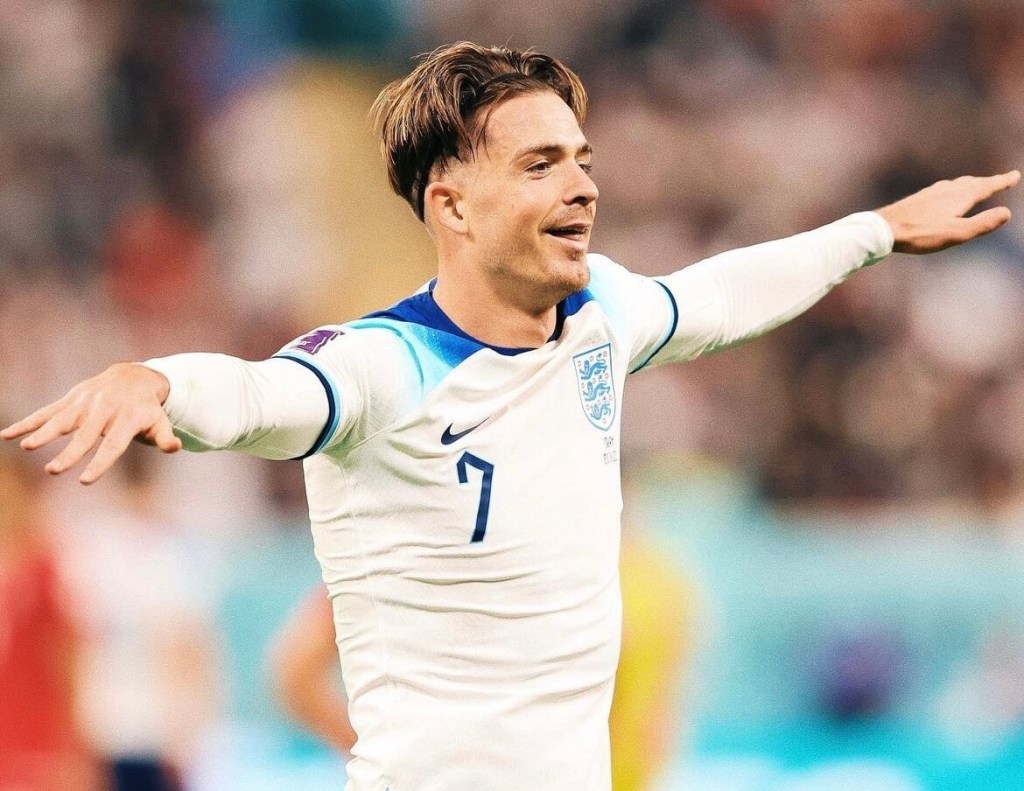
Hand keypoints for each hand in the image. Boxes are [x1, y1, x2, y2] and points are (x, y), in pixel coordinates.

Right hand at [0, 363, 181, 484]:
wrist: (134, 376)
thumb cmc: (147, 407)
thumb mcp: (159, 420)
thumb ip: (165, 436)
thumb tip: (176, 447)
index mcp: (127, 418)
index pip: (112, 444)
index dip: (100, 462)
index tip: (85, 480)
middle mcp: (104, 410)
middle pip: (85, 435)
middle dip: (69, 453)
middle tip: (53, 471)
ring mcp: (85, 403)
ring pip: (62, 420)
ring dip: (43, 433)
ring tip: (27, 447)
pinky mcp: (71, 399)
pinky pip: (47, 412)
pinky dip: (28, 422)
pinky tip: (7, 435)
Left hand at [876, 170, 1019, 253]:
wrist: (883, 229)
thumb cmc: (921, 234)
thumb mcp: (956, 233)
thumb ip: (982, 224)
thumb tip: (1007, 213)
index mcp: (959, 196)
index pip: (986, 186)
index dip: (1001, 181)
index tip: (1014, 175)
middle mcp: (946, 190)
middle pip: (972, 183)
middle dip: (988, 182)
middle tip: (1001, 180)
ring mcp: (930, 193)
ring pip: (956, 185)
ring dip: (970, 184)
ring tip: (975, 186)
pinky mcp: (918, 199)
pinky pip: (942, 190)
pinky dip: (953, 190)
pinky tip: (943, 196)